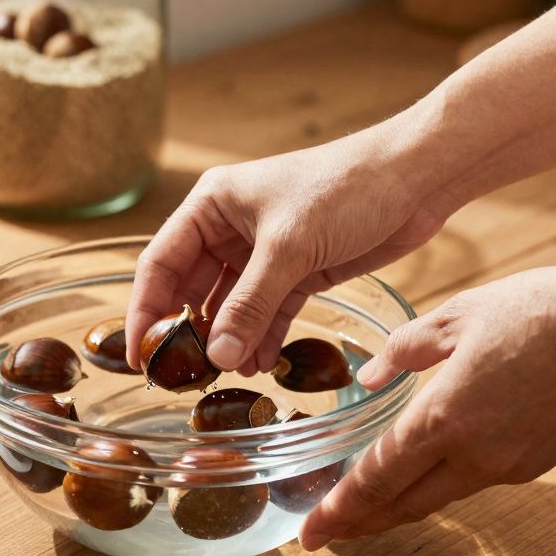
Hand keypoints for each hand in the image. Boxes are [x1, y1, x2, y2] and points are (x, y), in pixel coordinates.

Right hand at [125, 124, 447, 375]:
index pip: (160, 263)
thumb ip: (250, 305)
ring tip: (227, 378)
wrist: (415, 177)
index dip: (145, 312)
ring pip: (232, 306)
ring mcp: (264, 252)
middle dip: (190, 333)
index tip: (139, 358)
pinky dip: (263, 338)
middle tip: (185, 378)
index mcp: (212, 205)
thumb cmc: (346, 187)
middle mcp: (230, 228)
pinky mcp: (299, 271)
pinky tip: (259, 366)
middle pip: (192, 289)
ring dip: (230, 341)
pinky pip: (268, 312)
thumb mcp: (289, 248)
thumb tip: (218, 358)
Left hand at [298, 262, 555, 549]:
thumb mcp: (457, 315)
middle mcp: (474, 455)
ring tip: (363, 510)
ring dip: (397, 507)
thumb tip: (366, 379)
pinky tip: (423, 473)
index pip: (376, 478)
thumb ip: (404, 350)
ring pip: (438, 497)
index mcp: (444, 417)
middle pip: (403, 505)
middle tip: (323, 535)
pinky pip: (472, 481)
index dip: (339, 510)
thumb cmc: (539, 311)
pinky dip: (438, 485)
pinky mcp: (535, 464)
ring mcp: (508, 465)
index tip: (309, 533)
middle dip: (358, 524)